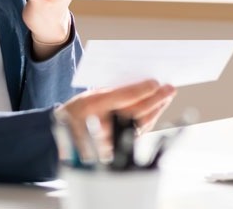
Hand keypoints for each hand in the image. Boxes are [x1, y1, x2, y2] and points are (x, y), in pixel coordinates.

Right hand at [57, 79, 176, 160]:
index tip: (156, 82)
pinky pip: (137, 134)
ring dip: (156, 110)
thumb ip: (114, 91)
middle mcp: (100, 126)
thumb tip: (143, 85)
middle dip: (156, 100)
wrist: (63, 136)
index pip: (124, 97)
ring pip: (140, 125)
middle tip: (169, 89)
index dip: (142, 90)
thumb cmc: (78, 111)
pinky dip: (149, 121)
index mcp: (92, 106)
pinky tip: (156, 110)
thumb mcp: (90, 95)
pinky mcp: (116, 150)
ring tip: (166, 98)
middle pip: (136, 112)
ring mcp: (109, 141)